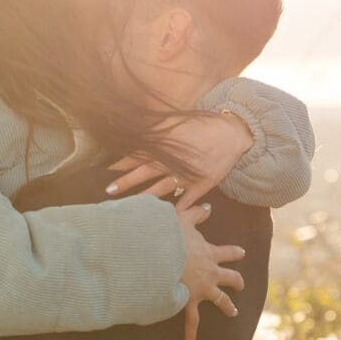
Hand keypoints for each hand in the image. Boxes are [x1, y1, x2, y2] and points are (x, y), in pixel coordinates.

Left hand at [107, 111, 255, 207]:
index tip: (106, 167)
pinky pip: (187, 200)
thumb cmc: (204, 125)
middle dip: (126, 182)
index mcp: (167, 145)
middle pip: (145, 172)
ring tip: (130, 207)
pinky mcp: (201, 184)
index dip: (122, 161)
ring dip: (145, 198)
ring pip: (161, 188)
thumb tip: (136, 128)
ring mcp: (187, 175)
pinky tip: (166, 219)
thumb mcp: (179, 121)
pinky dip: (177, 209)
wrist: (234, 133)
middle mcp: (174, 161)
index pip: (139, 153)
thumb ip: (159, 127)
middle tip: (108, 191)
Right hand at [177, 202, 245, 339]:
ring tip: (233, 312)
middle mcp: (211, 272)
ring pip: (220, 300)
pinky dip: (191, 334)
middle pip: (230, 278)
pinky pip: (192, 321)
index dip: (236, 252)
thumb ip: (196, 212)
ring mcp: (202, 289)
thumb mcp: (183, 217)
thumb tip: (208, 206)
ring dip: (227, 306)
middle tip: (241, 284)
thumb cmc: (170, 235)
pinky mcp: (189, 301)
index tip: (241, 253)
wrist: (159, 255)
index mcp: (210, 253)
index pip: (229, 252)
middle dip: (236, 281)